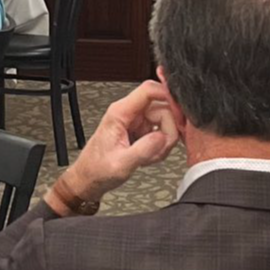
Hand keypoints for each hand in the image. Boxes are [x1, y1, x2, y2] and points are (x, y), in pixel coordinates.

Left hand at [53, 80, 178, 205]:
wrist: (89, 179)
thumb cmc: (97, 169)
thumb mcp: (121, 164)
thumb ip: (143, 150)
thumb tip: (162, 137)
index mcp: (120, 112)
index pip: (149, 90)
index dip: (168, 97)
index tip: (180, 114)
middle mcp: (129, 113)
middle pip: (163, 107)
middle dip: (168, 129)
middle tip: (161, 148)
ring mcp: (136, 122)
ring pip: (165, 121)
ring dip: (164, 141)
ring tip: (150, 156)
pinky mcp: (141, 131)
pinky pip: (162, 132)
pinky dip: (161, 146)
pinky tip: (149, 156)